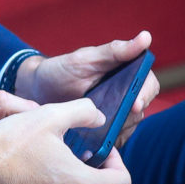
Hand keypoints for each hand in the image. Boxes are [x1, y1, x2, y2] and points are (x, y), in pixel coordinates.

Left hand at [16, 31, 159, 146]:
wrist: (36, 92)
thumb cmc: (61, 69)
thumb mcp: (85, 58)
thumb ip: (114, 51)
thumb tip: (145, 37)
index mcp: (124, 74)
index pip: (148, 84)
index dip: (145, 93)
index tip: (136, 103)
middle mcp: (123, 95)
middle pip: (141, 108)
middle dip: (131, 116)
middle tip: (117, 121)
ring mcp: (114, 115)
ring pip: (128, 126)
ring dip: (119, 131)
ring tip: (101, 135)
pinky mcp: (103, 132)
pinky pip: (113, 141)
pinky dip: (107, 144)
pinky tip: (95, 146)